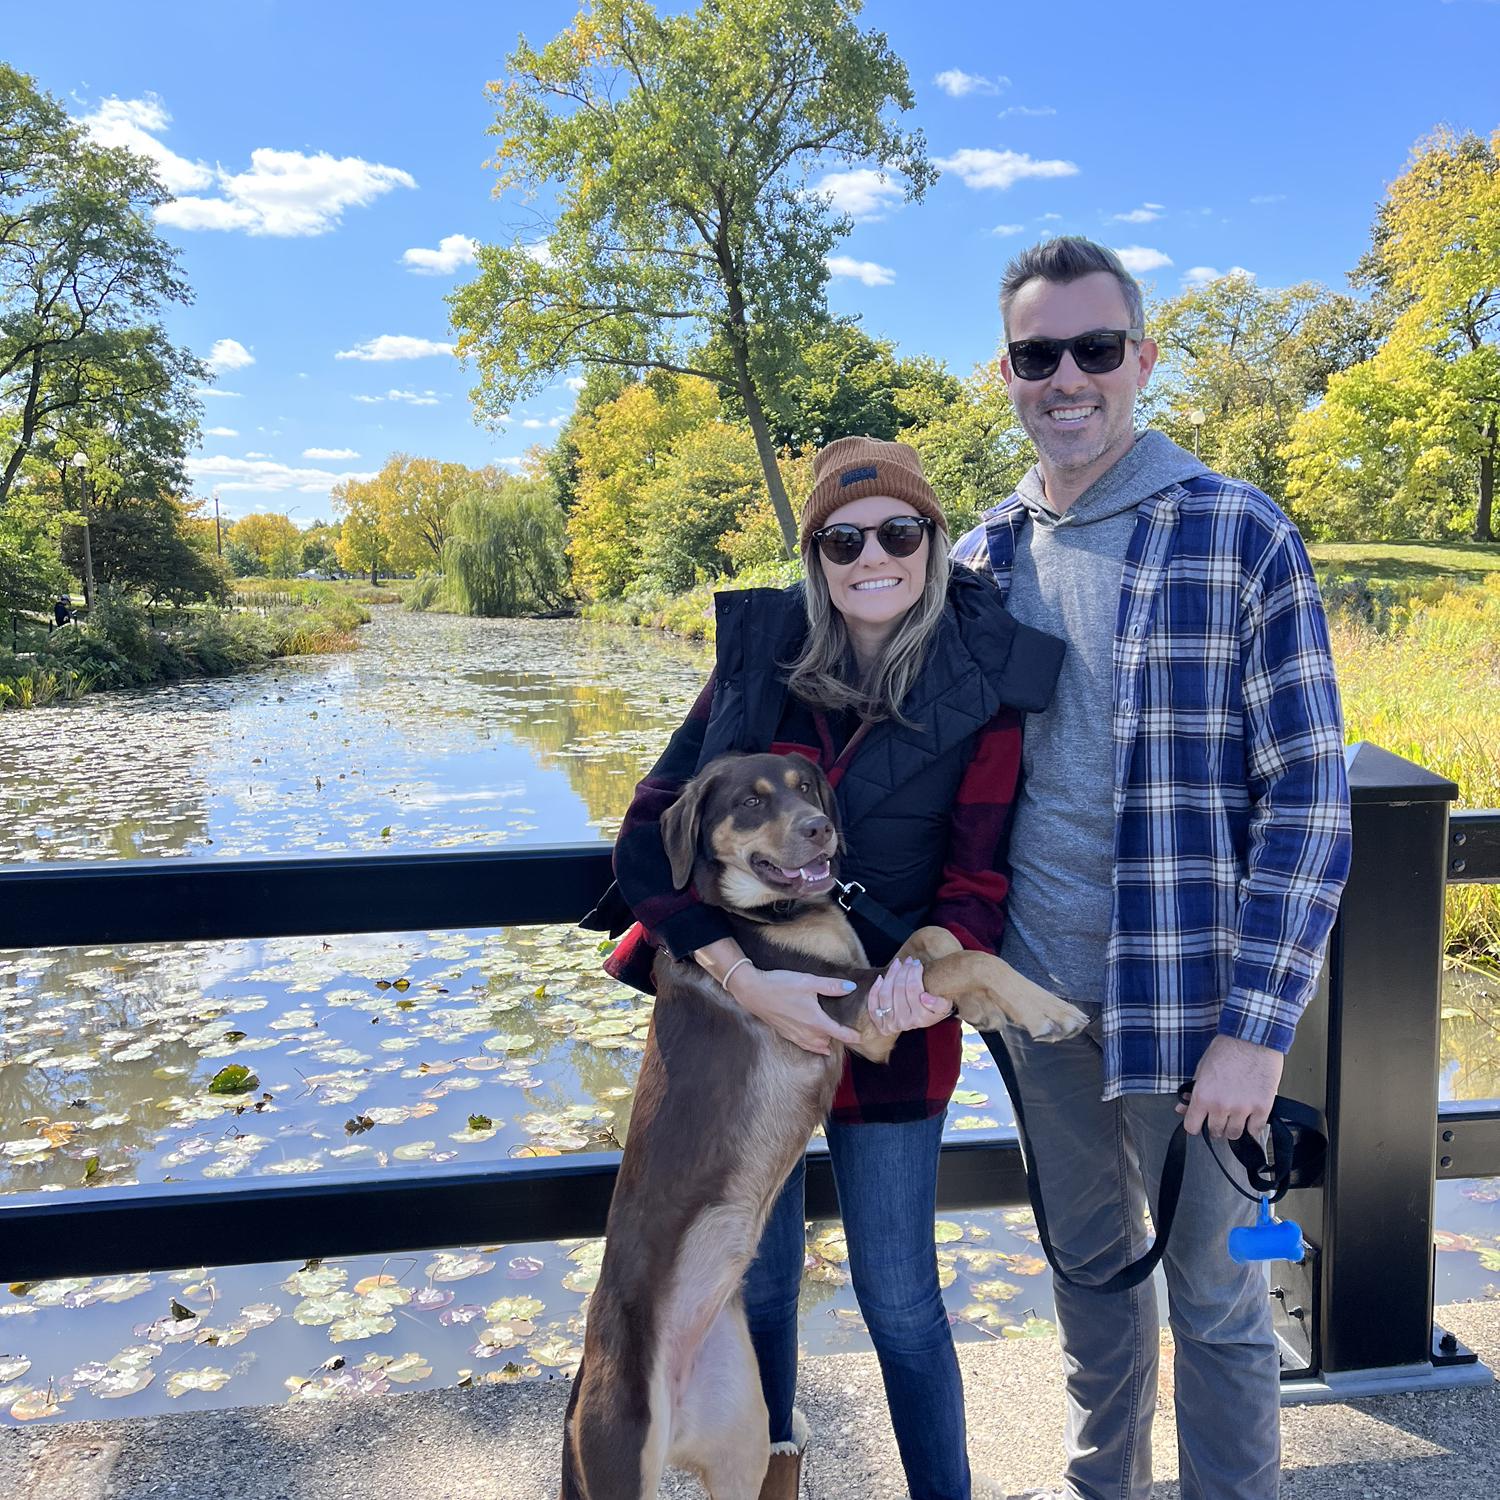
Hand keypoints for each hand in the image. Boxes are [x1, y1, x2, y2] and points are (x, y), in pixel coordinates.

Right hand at [726, 966, 863, 1055]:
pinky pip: (804, 1045)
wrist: (753, 992)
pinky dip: (813, 1046)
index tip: (862, 1038)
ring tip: (832, 1039)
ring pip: (816, 1047)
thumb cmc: (780, 985)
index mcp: (815, 1020)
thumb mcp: (808, 981)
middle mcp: (806, 1032)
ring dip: (825, 1044)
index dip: (852, 1036)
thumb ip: (830, 986)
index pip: (839, 1033)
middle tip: (847, 1033)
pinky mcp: (785, 1033)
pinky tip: (813, 1040)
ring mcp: (795, 1035)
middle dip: (838, 1040)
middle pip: (829, 1042)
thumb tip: (851, 987)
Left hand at [867, 956, 953, 1037]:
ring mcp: (892, 1024)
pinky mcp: (881, 1024)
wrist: (923, 1019)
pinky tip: (881, 978)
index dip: (913, 973)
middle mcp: (906, 1023)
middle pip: (898, 990)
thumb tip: (924, 997)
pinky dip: (875, 990)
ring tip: (897, 964)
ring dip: (890, 975)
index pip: (913, 990)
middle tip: (908, 961)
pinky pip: (873, 1005)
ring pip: (885, 994)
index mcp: (922, 1019)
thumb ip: (939, 1003)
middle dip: (903, 971)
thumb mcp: (945, 1005)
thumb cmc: (934, 1007)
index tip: (917, 963)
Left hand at [1176, 1034, 1283, 1139]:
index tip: (1199, 1122)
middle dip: (1214, 1126)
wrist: (1252, 1038)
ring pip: (1234, 1134)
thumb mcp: (1201, 1069)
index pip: (1192, 1127)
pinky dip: (1252, 1127)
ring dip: (1232, 1128)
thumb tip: (1181, 1108)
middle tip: (1218, 1116)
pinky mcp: (1262, 1108)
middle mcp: (1221, 1106)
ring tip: (1234, 1116)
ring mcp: (1243, 1109)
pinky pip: (1255, 1131)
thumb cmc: (1226, 1050)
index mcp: (1203, 1096)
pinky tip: (1249, 1118)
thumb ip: (1193, 1092)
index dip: (1194, 1125)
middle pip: (1215, 1132)